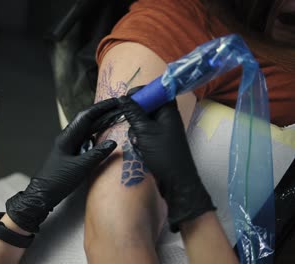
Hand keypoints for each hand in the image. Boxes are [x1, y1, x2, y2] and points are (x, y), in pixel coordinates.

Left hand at [6, 98, 118, 232]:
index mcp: (67, 137)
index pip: (86, 116)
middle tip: (120, 107)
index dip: (101, 108)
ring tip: (116, 118)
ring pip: (87, 130)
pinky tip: (105, 137)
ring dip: (100, 123)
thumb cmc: (58, 180)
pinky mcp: (71, 154)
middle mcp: (67, 138)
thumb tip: (113, 143)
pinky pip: (86, 140)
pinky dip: (97, 136)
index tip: (115, 102)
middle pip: (87, 120)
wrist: (42, 194)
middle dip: (103, 113)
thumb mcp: (80, 167)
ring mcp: (69, 145)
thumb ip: (97, 154)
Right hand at [120, 97, 214, 231]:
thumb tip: (123, 98)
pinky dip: (139, 138)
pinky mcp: (158, 140)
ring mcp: (163, 129)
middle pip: (147, 106)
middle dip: (135, 114)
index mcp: (168, 110)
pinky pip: (144, 132)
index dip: (141, 92)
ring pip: (142, 120)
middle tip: (131, 124)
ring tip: (137, 141)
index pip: (155, 91)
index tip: (125, 99)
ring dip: (136, 129)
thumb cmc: (163, 153)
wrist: (175, 181)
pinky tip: (139, 147)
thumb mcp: (144, 131)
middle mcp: (167, 117)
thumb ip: (133, 112)